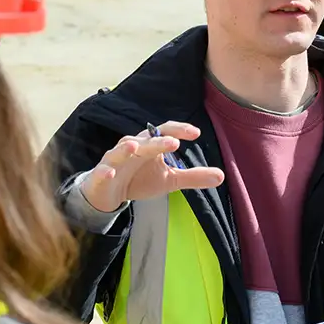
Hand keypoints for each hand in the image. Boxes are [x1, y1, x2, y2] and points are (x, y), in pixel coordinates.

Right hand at [80, 120, 224, 211]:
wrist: (109, 193)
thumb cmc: (141, 179)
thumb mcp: (170, 180)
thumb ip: (193, 176)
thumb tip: (222, 176)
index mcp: (150, 144)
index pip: (165, 131)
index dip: (179, 130)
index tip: (196, 133)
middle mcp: (132, 147)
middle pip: (145, 141)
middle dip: (158, 141)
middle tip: (174, 142)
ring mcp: (114, 160)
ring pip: (120, 152)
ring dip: (126, 149)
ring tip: (135, 147)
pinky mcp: (101, 175)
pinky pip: (102, 172)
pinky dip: (105, 171)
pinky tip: (110, 172)